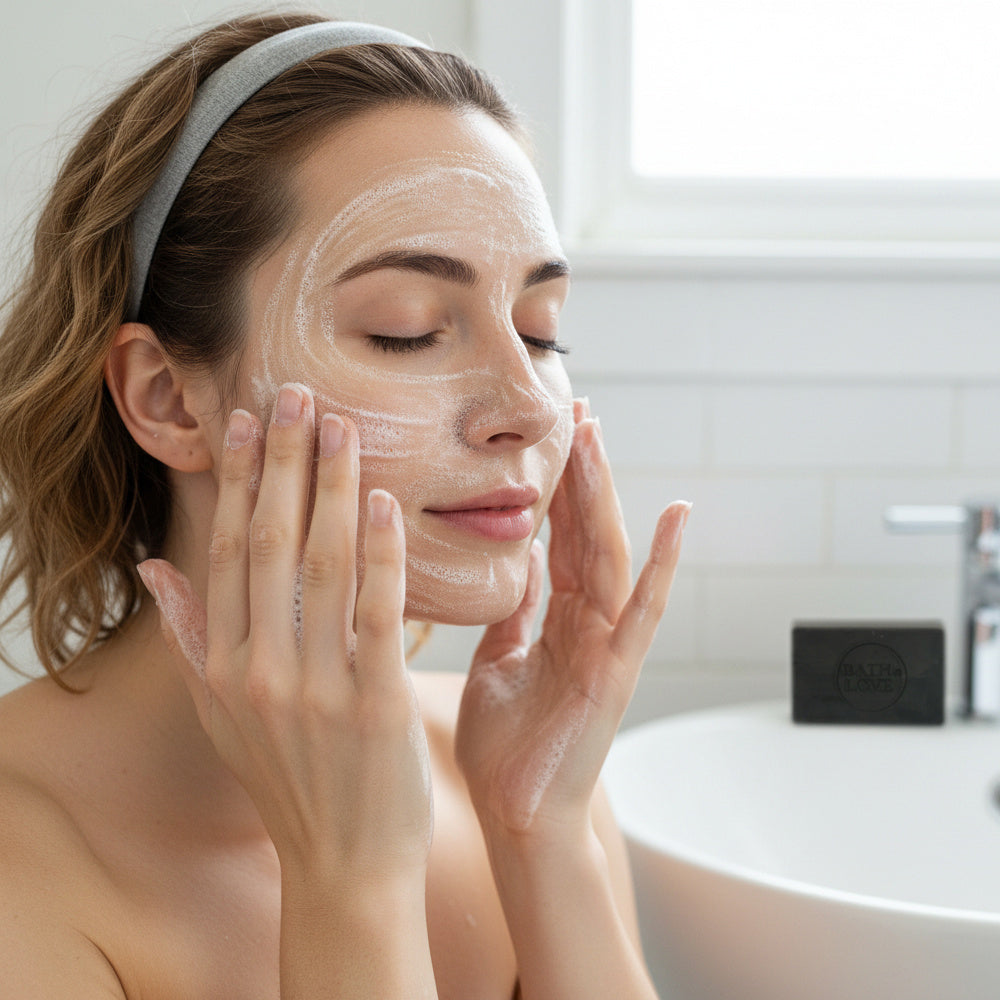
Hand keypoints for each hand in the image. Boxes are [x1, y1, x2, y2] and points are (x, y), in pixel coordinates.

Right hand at [137, 383, 432, 884]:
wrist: (345, 860)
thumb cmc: (290, 778)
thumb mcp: (222, 713)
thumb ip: (190, 636)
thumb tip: (155, 565)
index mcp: (224, 665)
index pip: (225, 552)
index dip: (237, 481)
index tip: (246, 420)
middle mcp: (261, 670)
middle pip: (269, 543)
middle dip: (282, 462)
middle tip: (296, 392)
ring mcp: (317, 689)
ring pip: (322, 565)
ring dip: (331, 488)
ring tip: (341, 424)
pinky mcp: (373, 705)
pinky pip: (375, 614)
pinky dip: (380, 555)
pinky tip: (382, 502)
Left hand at [455, 400, 688, 835]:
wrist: (516, 818)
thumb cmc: (506, 749)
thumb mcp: (498, 663)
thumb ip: (510, 615)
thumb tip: (509, 567)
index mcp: (556, 620)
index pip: (557, 537)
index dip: (553, 486)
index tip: (549, 435)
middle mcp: (587, 623)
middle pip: (583, 532)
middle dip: (580, 472)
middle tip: (576, 409)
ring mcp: (607, 645)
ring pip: (607, 554)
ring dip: (604, 495)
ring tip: (597, 436)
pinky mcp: (617, 674)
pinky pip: (642, 612)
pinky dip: (663, 565)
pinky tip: (677, 518)